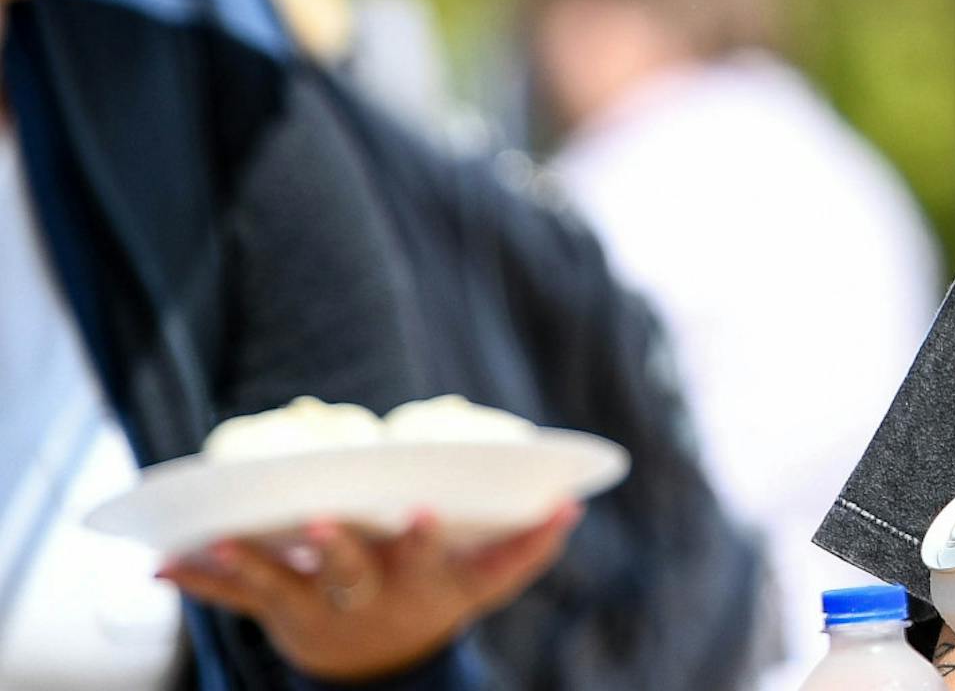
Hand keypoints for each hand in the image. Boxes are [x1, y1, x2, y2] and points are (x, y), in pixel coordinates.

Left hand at [160, 506, 578, 682]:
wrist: (383, 665)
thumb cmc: (441, 598)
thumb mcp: (487, 582)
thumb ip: (528, 546)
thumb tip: (573, 504)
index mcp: (419, 583)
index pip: (426, 557)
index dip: (426, 537)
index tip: (426, 508)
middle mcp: (366, 597)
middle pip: (350, 572)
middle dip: (334, 548)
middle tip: (317, 522)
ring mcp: (317, 608)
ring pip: (281, 586)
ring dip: (250, 564)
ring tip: (221, 542)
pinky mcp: (277, 613)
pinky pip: (235, 600)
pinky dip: (200, 582)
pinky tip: (165, 565)